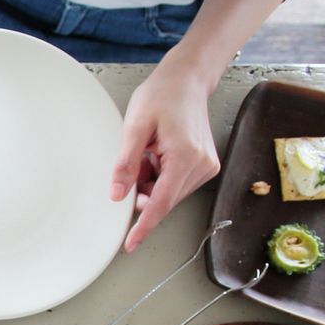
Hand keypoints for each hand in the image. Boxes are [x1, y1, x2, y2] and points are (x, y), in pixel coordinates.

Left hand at [110, 56, 220, 252]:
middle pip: (164, 200)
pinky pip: (175, 185)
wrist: (186, 80)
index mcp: (186, 157)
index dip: (144, 226)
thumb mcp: (134, 127)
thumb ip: (126, 164)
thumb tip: (118, 196)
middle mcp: (202, 165)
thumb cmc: (161, 96)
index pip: (161, 203)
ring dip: (151, 183)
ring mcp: (206, 166)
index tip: (130, 244)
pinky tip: (157, 155)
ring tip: (148, 152)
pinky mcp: (205, 166)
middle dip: (143, 191)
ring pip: (168, 194)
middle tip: (136, 161)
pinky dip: (160, 177)